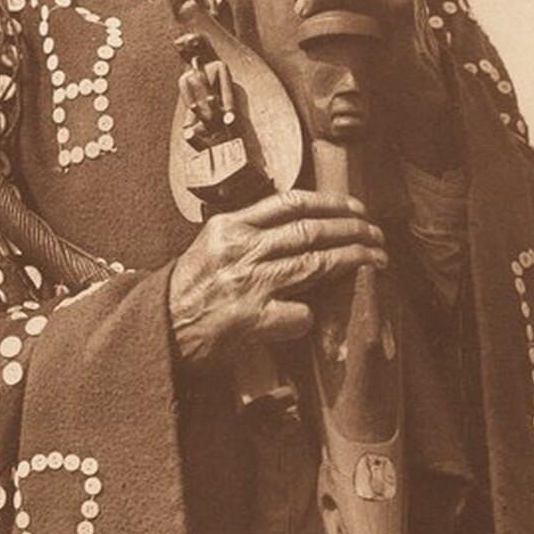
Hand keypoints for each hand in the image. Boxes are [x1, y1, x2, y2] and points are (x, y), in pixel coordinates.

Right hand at [168, 189, 385, 369]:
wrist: (157, 332)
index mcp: (228, 227)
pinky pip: (300, 313)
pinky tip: (316, 318)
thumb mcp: (209, 248)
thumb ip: (247, 234)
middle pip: (310, 230)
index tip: (354, 205)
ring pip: (315, 263)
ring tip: (376, 259)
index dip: (329, 202)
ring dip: (353, 261)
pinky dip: (312, 315)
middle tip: (376, 233)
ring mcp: (247, 284)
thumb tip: (295, 225)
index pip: (288, 202)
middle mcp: (239, 250)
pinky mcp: (251, 319)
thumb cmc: (185, 294)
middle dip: (352, 229)